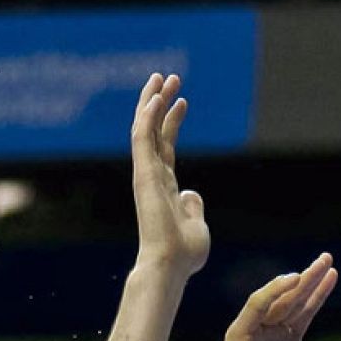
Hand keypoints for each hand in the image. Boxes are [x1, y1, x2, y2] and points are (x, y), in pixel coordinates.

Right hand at [131, 73, 208, 276]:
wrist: (171, 264)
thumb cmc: (184, 254)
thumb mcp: (196, 225)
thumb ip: (193, 207)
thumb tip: (191, 193)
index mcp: (164, 188)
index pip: (166, 147)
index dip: (173, 122)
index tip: (182, 101)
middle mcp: (152, 177)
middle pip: (153, 131)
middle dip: (159, 103)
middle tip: (168, 78)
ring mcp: (146, 174)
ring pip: (144, 129)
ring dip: (152, 101)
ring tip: (163, 76)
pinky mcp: (143, 174)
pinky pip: (143, 137)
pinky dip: (148, 115)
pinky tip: (157, 95)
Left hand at [203, 255, 336, 340]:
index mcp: (240, 333)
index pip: (259, 304)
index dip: (277, 290)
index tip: (296, 277)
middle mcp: (257, 327)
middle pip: (282, 297)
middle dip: (302, 279)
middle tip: (324, 259)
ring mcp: (273, 331)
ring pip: (295, 302)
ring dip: (311, 283)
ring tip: (329, 263)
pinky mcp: (286, 340)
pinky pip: (303, 316)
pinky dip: (316, 300)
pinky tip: (328, 282)